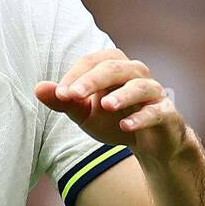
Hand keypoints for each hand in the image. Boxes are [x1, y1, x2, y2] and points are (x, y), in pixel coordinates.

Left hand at [34, 48, 187, 160]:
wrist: (148, 143)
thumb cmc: (113, 120)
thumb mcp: (84, 114)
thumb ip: (63, 101)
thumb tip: (38, 88)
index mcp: (113, 67)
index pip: (92, 62)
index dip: (75, 76)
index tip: (60, 95)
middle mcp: (135, 73)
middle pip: (114, 68)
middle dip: (92, 80)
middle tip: (72, 95)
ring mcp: (153, 92)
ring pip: (140, 85)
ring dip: (122, 95)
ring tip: (105, 105)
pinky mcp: (166, 113)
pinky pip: (157, 111)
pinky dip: (142, 117)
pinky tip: (126, 126)